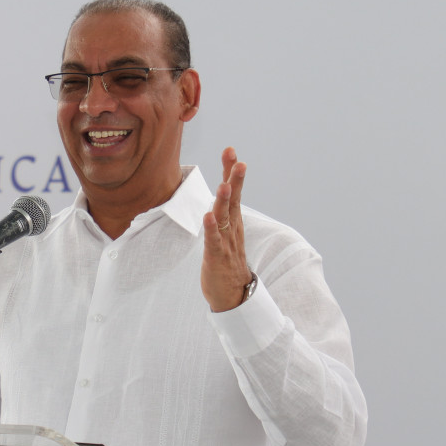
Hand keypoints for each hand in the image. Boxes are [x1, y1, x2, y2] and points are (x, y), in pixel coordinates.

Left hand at [201, 147, 253, 311]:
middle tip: (236, 159)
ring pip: (226, 218)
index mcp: (233, 221)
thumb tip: (221, 191)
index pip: (233, 192)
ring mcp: (226, 242)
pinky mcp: (217, 257)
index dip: (231, 172)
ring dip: (224, 201)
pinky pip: (214, 241)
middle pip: (234, 199)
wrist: (234, 294)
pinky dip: (212, 228)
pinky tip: (209, 216)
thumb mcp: (225, 232)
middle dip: (233, 179)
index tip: (230, 150)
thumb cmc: (227, 261)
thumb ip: (223, 212)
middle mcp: (232, 228)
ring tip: (224, 184)